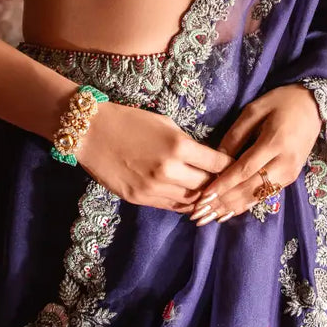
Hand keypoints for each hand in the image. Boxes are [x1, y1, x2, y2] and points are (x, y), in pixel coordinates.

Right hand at [75, 100, 233, 211]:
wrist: (90, 132)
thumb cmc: (129, 120)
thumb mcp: (165, 123)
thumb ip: (187, 144)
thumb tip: (205, 159)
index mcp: (179, 146)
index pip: (217, 164)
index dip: (230, 167)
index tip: (237, 167)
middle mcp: (169, 170)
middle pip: (207, 186)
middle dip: (218, 184)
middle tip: (225, 184)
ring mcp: (153, 188)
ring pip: (190, 201)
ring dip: (201, 198)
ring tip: (209, 195)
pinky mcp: (139, 199)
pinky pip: (170, 206)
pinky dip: (183, 203)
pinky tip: (189, 199)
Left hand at [188, 85, 322, 224]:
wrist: (313, 106)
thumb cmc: (281, 102)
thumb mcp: (254, 110)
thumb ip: (235, 135)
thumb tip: (216, 158)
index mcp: (275, 142)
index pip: (244, 169)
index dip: (223, 184)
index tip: (203, 196)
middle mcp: (285, 162)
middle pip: (250, 187)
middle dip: (224, 202)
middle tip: (200, 214)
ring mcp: (290, 173)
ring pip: (258, 195)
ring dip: (233, 208)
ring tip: (210, 218)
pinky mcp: (291, 178)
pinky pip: (266, 194)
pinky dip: (246, 204)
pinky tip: (229, 212)